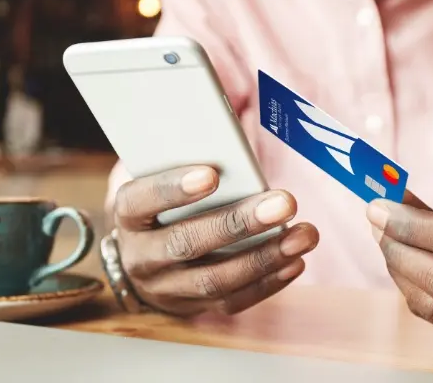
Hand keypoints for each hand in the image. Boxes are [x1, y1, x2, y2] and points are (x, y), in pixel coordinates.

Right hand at [113, 165, 318, 316]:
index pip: (141, 201)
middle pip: (187, 242)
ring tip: (304, 235)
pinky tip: (295, 261)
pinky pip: (232, 301)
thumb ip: (188, 158)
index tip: (211, 175)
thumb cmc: (162, 205)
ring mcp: (166, 288)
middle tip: (284, 203)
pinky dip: (268, 282)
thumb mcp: (159, 177)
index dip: (173, 189)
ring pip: (214, 279)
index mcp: (129, 215)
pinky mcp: (194, 307)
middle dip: (239, 223)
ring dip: (265, 257)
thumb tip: (240, 126)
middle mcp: (142, 256)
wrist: (142, 257)